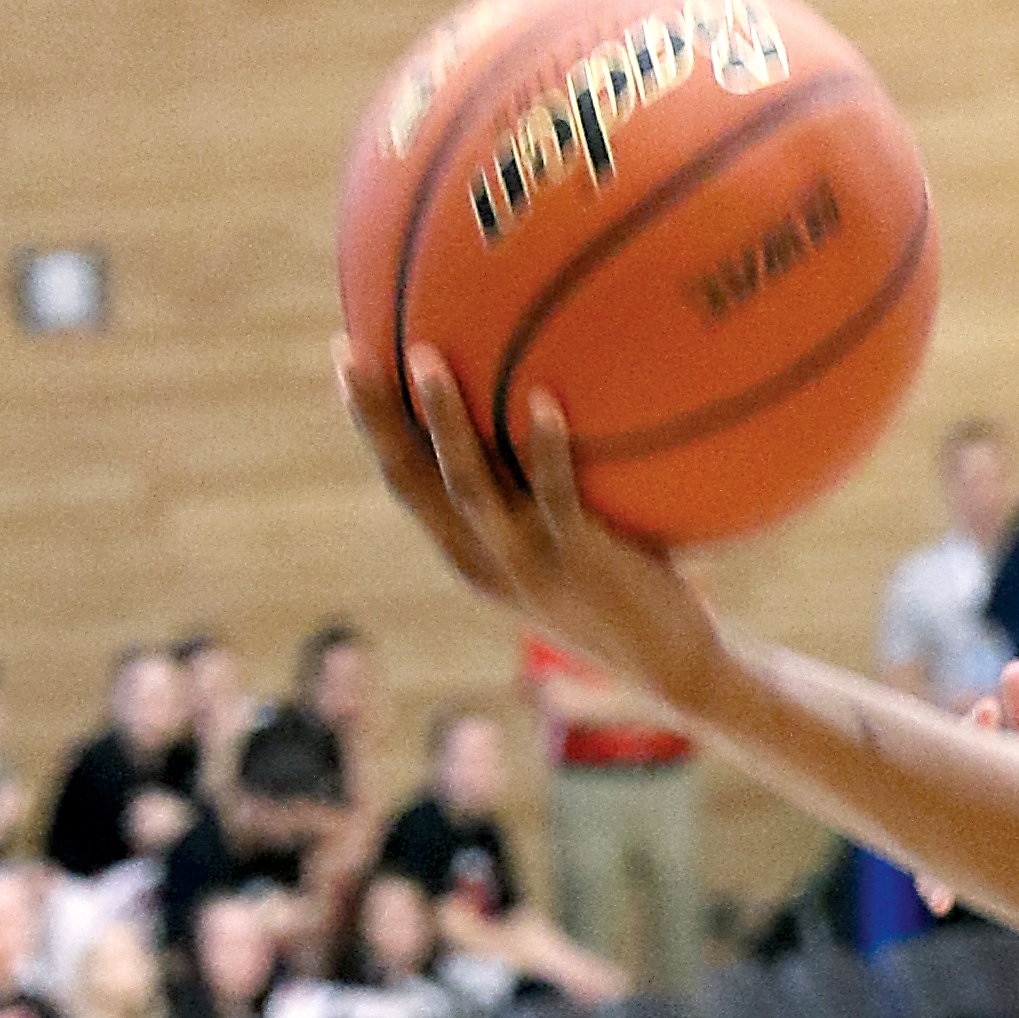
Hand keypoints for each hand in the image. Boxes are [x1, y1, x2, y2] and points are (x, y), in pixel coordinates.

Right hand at [335, 342, 727, 715]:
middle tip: (349, 352)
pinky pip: (555, 496)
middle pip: (410, 481)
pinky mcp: (577, 562)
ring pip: (468, 485)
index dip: (371, 426)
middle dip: (374, 417)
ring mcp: (528, 563)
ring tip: (425, 358)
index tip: (347, 363)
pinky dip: (546, 448)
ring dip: (443, 421)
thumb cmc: (626, 591)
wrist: (670, 665)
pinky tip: (544, 399)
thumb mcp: (565, 542)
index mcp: (470, 555)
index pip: (405, 483)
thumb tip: (543, 397)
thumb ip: (542, 488)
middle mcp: (484, 561)